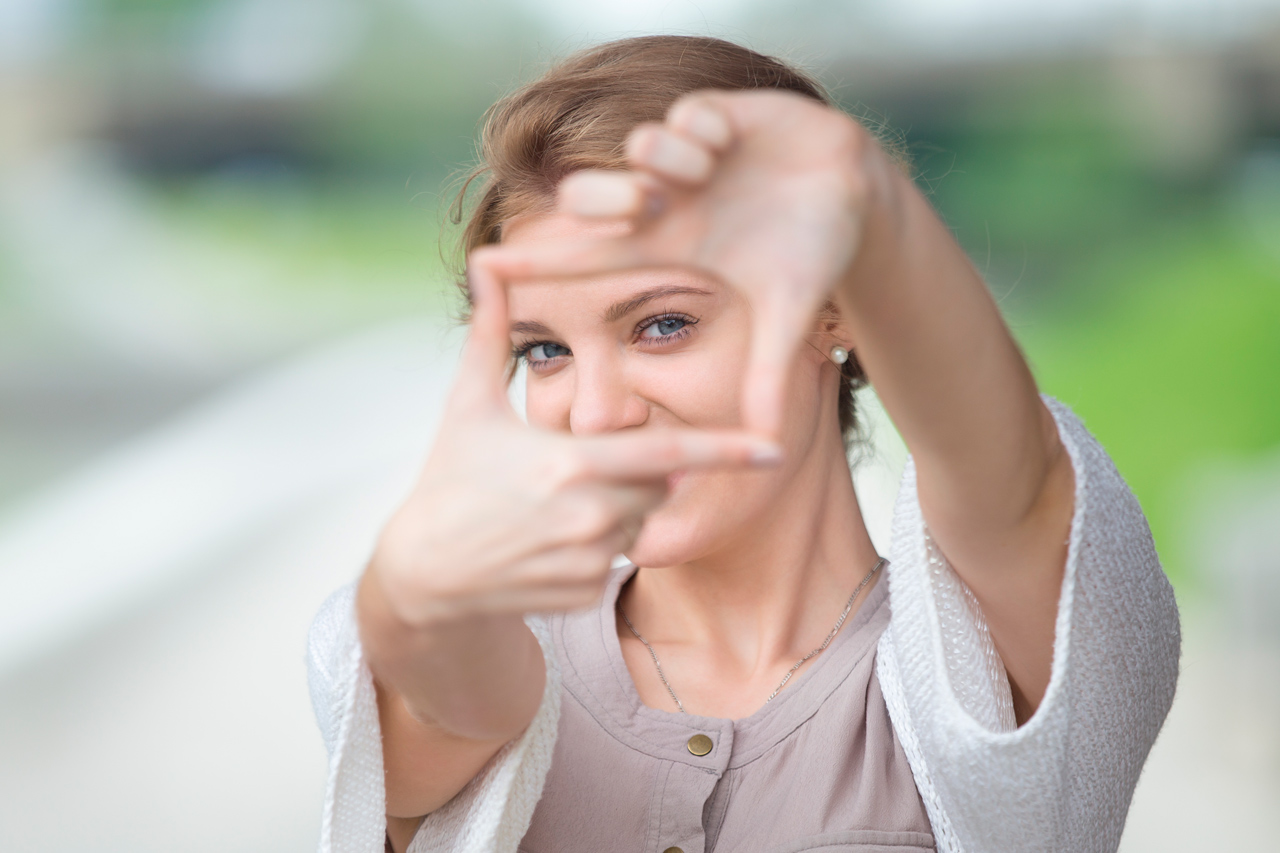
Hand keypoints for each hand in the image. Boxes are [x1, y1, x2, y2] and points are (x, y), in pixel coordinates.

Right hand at [369, 260, 779, 625]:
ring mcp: (588, 561)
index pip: (668, 452)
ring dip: (615, 507)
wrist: (424, 573)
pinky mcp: (584, 593)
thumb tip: (486, 262)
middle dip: (634, 469)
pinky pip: (616, 559)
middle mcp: (588, 517)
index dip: (726, 450)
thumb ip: (488, 332)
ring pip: (638, 521)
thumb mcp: (467, 404)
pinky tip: (546, 540)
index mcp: (570, 464)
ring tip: (552, 505)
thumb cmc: (450, 478)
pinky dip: (595, 545)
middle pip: (655, 482)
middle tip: (574, 467)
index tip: (775, 448)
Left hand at [475, 90, 887, 436]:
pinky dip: (702, 127)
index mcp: (668, 245)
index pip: (588, 257)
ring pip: (641, 146)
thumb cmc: (812, 252)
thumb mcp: (786, 316)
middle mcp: (666, 200)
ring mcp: (689, 158)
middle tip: (649, 204)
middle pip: (593, 195)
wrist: (857, 195)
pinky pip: (687, 112)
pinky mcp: (719, 115)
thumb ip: (768, 373)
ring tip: (709, 170)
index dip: (538, 261)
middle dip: (608, 197)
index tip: (484, 266)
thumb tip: (769, 445)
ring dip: (668, 160)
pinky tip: (730, 142)